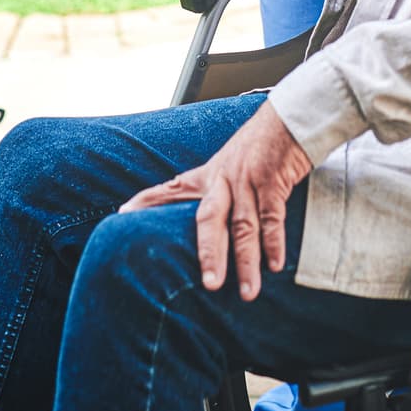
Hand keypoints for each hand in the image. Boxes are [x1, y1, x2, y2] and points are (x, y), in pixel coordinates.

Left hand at [118, 101, 311, 300]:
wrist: (289, 117)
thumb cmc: (260, 144)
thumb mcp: (230, 162)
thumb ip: (217, 189)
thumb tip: (208, 220)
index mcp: (209, 175)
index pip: (172, 188)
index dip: (147, 201)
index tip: (121, 215)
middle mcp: (224, 178)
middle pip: (209, 219)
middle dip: (208, 253)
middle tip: (208, 284)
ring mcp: (248, 179)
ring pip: (243, 226)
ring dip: (246, 261)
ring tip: (247, 292)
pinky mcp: (273, 179)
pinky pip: (271, 216)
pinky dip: (274, 242)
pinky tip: (275, 265)